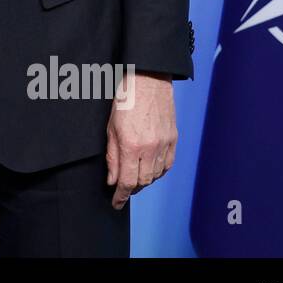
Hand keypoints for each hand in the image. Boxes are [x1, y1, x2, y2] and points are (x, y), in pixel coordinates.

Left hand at [105, 70, 176, 209]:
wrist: (148, 79)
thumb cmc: (125, 98)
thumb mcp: (110, 127)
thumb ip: (111, 156)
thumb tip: (112, 179)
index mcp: (130, 145)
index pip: (127, 181)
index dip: (120, 196)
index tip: (116, 203)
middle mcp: (150, 148)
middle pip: (142, 181)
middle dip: (131, 189)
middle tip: (122, 190)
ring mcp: (164, 144)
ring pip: (156, 175)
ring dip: (144, 181)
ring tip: (134, 179)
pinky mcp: (173, 139)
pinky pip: (168, 164)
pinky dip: (159, 171)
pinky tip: (150, 169)